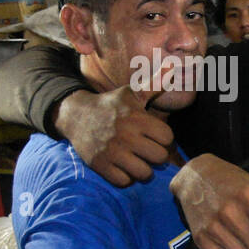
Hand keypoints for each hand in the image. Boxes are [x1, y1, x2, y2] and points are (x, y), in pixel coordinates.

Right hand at [55, 86, 173, 186]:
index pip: (167, 138)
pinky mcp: (100, 165)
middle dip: (156, 155)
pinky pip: (124, 181)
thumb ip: (154, 84)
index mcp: (136, 118)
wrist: (76, 115)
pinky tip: (123, 167)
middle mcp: (126, 135)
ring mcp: (112, 151)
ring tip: (136, 159)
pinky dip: (126, 177)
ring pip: (144, 173)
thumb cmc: (110, 105)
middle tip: (147, 149)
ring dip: (142, 169)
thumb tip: (172, 67)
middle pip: (159, 157)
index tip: (154, 135)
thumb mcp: (131, 93)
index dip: (164, 138)